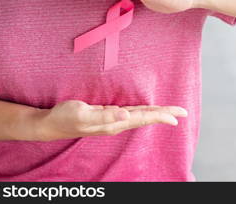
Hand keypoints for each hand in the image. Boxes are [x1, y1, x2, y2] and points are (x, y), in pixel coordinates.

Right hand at [37, 100, 187, 140]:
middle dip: (164, 115)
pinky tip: (147, 111)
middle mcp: (117, 123)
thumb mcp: (83, 113)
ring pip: (140, 116)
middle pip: (146, 118)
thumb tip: (126, 116)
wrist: (52, 124)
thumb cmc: (65, 117)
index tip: (177, 116)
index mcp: (114, 123)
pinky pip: (132, 114)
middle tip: (183, 112)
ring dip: (156, 114)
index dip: (160, 117)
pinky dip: (144, 112)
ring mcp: (113, 120)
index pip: (143, 119)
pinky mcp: (109, 115)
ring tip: (171, 112)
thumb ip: (105, 115)